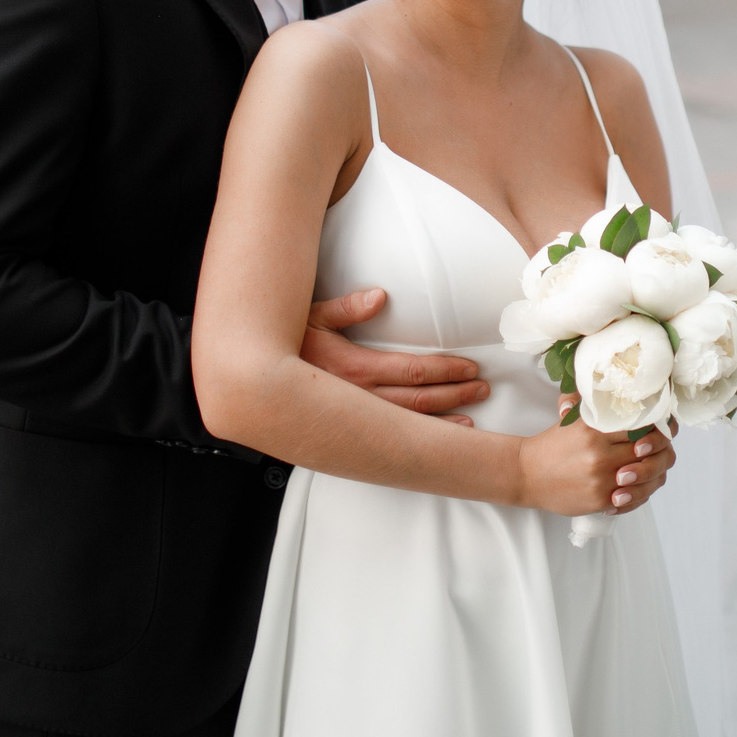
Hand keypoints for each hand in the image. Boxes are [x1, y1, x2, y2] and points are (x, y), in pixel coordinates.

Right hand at [302, 289, 487, 425]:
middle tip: (483, 388)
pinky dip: (421, 437)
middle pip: (419, 400)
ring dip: (444, 419)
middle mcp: (359, 398)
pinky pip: (392, 437)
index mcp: (354, 367)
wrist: (252, 383)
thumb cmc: (285, 343)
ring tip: (472, 416)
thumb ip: (346, 307)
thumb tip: (379, 296)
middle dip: (455, 393)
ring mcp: (355, 419)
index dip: (445, 370)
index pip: (413, 371)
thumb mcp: (310, 317)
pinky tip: (440, 439)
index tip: (470, 367)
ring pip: (409, 424)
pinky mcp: (350, 431)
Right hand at [517, 396, 675, 516]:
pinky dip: (639, 492)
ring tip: (647, 468)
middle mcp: (599, 452)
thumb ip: (593, 403)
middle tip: (657, 449)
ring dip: (651, 472)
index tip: (659, 428)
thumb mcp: (571, 417)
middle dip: (657, 450)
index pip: (640, 424)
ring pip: (645, 475)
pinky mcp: (600, 499)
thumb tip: (624, 393)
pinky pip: (633, 497)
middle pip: (647, 450)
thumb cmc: (552, 445)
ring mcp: (600, 478)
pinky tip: (635, 486)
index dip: (655, 427)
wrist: (526, 474)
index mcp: (594, 428)